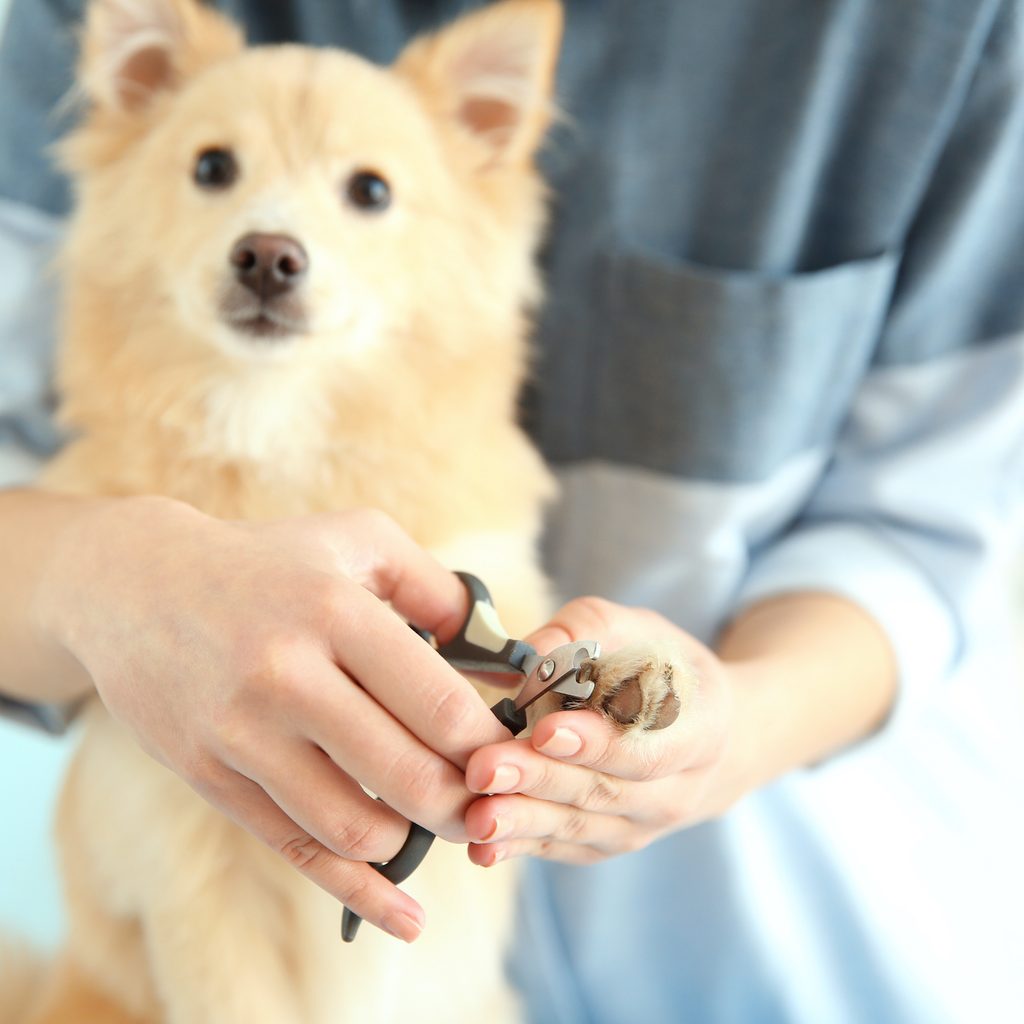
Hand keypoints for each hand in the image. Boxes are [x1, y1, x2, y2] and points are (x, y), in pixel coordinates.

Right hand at [39, 496, 508, 939]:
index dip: (490, 746)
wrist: (137, 585)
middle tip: (486, 802)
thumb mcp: (359, 541)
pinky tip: (403, 913)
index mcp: (335, 612)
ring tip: (432, 820)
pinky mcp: (211, 776)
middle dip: (465, 804)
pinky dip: (358, 889)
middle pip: (409, 776)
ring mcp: (241, 733)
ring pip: (356, 827)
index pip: (440, 706)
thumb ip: (438, 590)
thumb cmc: (269, 561)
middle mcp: (286, 676)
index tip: (508, 755)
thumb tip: (503, 659)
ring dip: (414, 840)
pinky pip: (297, 848)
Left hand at [463, 597, 743, 864]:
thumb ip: (586, 632)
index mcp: (700, 730)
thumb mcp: (638, 631)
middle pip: (602, 791)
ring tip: (476, 816)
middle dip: (539, 779)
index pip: (646, 747)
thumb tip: (530, 652)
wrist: (708, 736)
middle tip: (484, 768)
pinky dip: (521, 848)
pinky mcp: (606, 845)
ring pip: (578, 827)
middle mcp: (677, 791)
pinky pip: (562, 849)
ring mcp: (642, 826)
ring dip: (523, 822)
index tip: (543, 731)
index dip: (595, 744)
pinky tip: (481, 848)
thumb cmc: (664, 669)